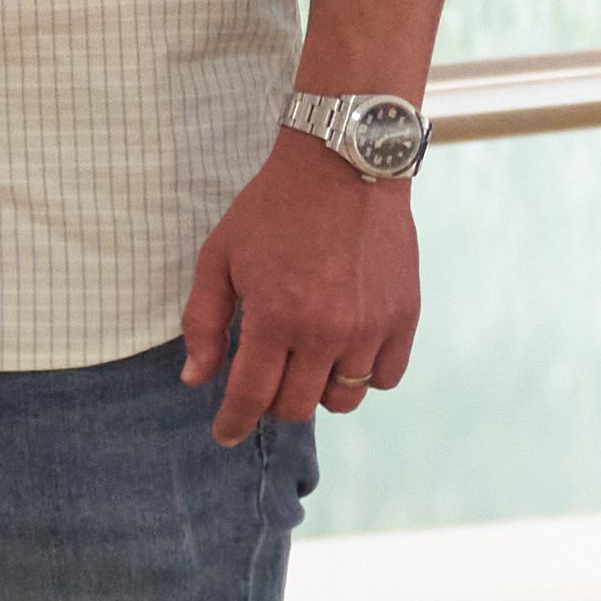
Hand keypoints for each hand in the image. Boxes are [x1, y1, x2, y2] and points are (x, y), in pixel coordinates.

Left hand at [177, 132, 423, 441]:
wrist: (344, 165)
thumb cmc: (273, 209)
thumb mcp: (220, 256)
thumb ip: (203, 321)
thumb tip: (196, 379)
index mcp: (274, 316)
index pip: (251, 396)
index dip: (234, 423)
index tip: (226, 435)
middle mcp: (325, 331)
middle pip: (297, 407)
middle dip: (273, 403)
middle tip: (266, 378)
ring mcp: (369, 327)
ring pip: (343, 400)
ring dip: (318, 391)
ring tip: (307, 361)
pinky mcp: (403, 317)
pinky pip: (385, 378)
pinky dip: (364, 376)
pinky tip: (346, 351)